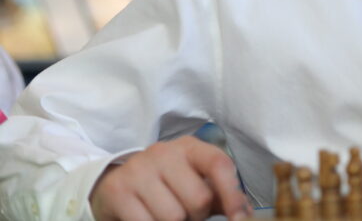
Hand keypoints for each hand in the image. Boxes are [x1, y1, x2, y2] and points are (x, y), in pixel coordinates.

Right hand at [90, 135, 251, 220]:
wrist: (116, 182)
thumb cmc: (166, 183)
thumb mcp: (193, 180)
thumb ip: (220, 195)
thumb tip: (246, 213)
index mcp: (190, 147)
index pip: (219, 165)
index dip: (233, 194)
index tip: (238, 218)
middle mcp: (164, 152)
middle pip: (198, 199)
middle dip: (196, 215)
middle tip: (186, 212)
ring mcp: (139, 170)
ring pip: (173, 216)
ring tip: (166, 213)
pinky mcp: (118, 191)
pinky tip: (147, 217)